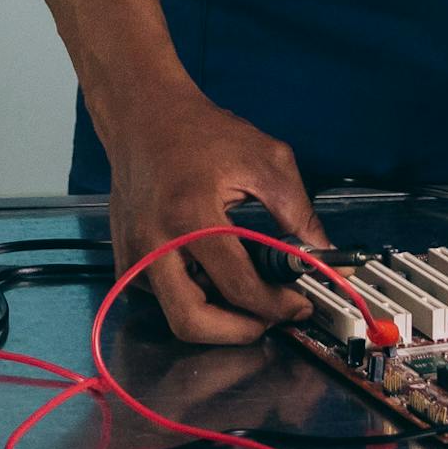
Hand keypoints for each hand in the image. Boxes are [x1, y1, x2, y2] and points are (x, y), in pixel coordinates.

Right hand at [97, 82, 329, 345]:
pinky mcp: (124, 258)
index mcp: (191, 216)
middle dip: (237, 333)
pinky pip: (161, 298)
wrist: (143, 115)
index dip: (276, 307)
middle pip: (192, 323)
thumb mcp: (264, 158)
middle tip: (267, 319)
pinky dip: (192, 298)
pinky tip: (213, 274)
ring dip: (215, 319)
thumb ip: (298, 208)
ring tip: (245, 295)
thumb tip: (323, 251)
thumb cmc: (200, 132)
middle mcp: (154, 243)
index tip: (298, 306)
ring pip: (174, 317)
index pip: (238, 286)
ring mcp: (133, 254)